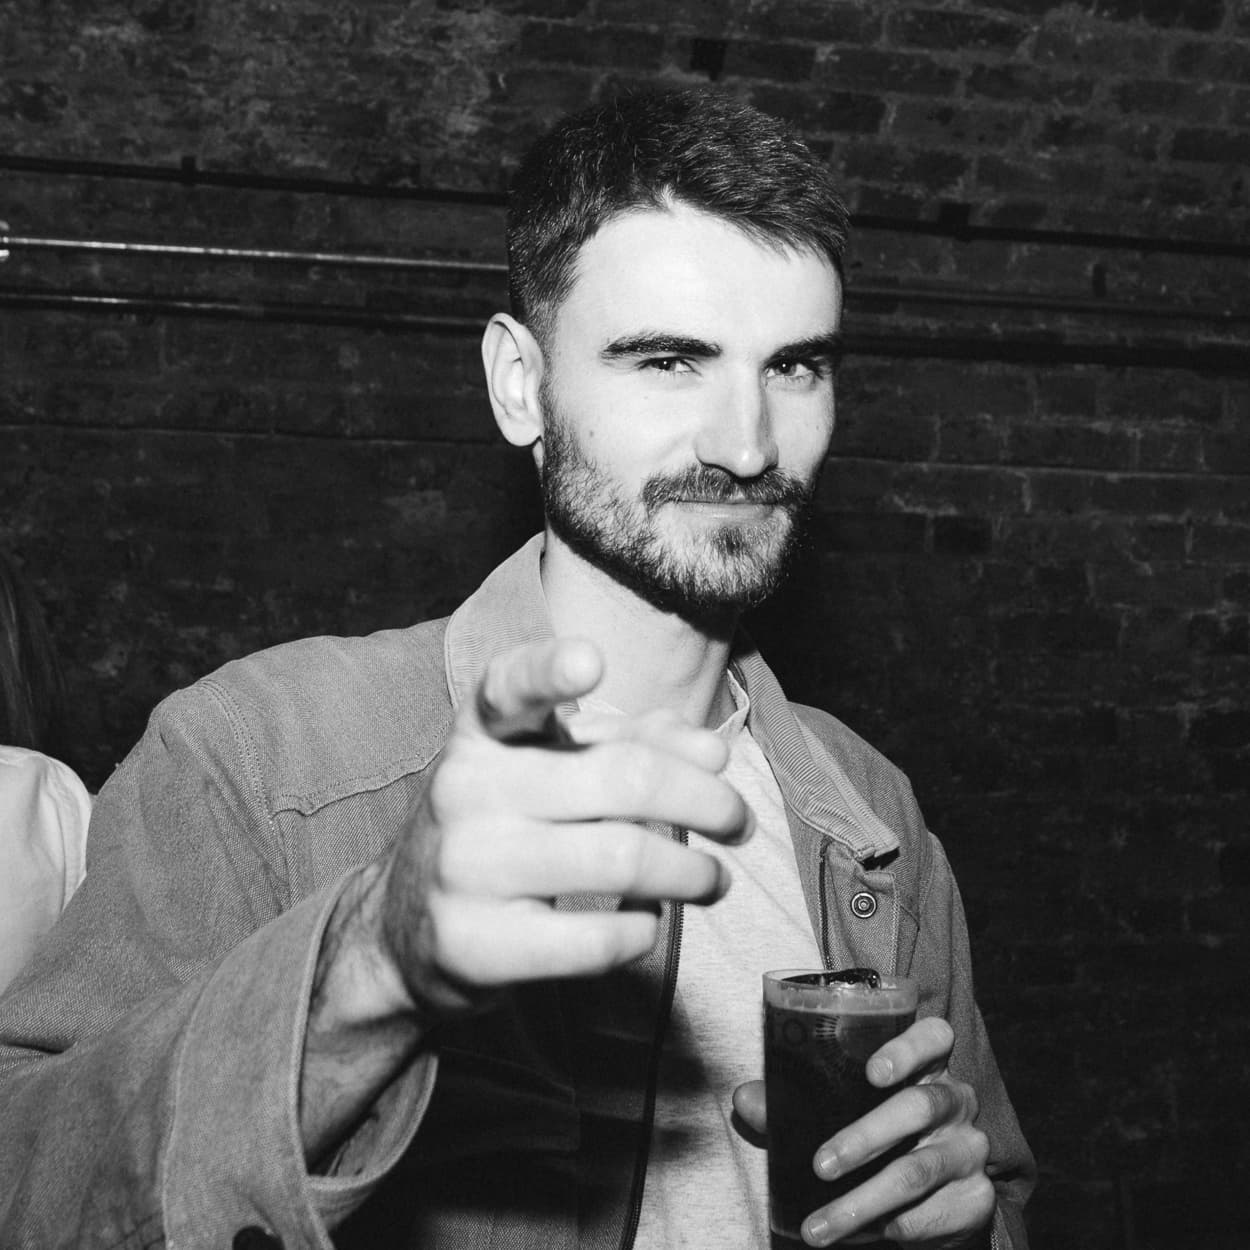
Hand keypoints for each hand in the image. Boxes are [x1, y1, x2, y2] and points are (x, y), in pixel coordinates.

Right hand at [378, 635, 751, 1019]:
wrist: (404, 927)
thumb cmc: (503, 829)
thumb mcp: (549, 769)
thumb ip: (630, 745)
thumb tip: (711, 753)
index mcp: (483, 733)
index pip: (508, 688)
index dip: (548, 671)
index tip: (592, 662)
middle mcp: (465, 789)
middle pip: (621, 779)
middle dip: (706, 801)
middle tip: (738, 822)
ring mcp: (465, 868)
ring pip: (620, 859)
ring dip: (692, 872)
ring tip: (713, 880)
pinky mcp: (474, 945)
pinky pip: (593, 940)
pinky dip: (642, 931)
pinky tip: (647, 923)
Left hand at [733, 1017, 994, 1246]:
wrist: (927, 1198)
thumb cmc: (874, 1131)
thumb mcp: (839, 1109)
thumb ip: (793, 1101)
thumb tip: (744, 1099)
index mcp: (927, 1064)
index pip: (934, 1036)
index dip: (908, 1048)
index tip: (872, 1072)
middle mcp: (956, 1101)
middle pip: (919, 1106)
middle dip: (865, 1137)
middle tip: (820, 1165)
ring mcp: (970, 1151)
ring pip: (918, 1171)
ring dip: (862, 1202)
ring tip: (818, 1226)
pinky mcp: (977, 1200)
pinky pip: (931, 1216)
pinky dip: (889, 1229)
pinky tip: (857, 1237)